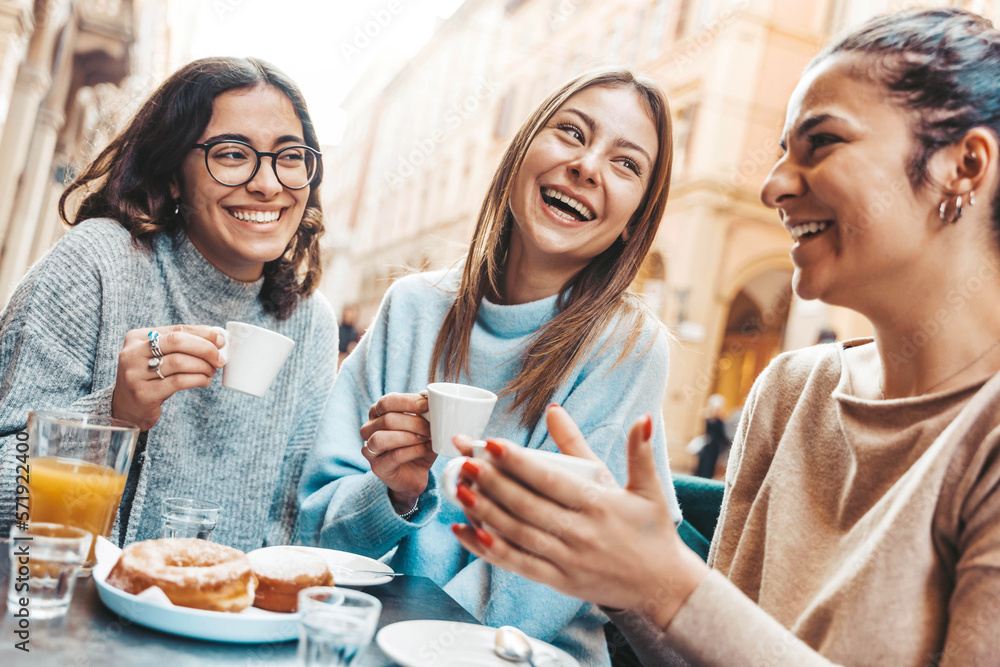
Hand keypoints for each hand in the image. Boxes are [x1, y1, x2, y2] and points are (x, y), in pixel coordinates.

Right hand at [112, 325, 225, 430]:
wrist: (127, 408)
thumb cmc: (151, 377)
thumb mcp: (160, 356)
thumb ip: (183, 344)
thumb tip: (217, 336)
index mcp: (137, 338)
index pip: (177, 330)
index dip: (203, 334)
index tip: (221, 340)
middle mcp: (132, 353)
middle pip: (177, 342)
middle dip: (205, 348)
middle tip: (220, 358)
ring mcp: (135, 374)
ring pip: (179, 362)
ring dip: (203, 366)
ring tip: (211, 371)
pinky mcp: (143, 393)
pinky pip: (178, 382)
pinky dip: (197, 379)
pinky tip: (204, 381)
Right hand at [361, 392, 434, 512]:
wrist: (416, 474)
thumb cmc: (418, 444)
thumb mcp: (423, 425)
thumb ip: (425, 412)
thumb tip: (433, 399)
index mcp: (377, 412)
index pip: (387, 402)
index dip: (408, 402)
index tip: (427, 405)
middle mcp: (369, 429)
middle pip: (387, 420)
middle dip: (414, 422)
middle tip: (431, 427)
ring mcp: (369, 448)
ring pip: (383, 438)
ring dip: (409, 437)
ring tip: (427, 438)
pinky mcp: (377, 467)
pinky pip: (394, 455)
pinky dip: (413, 450)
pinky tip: (426, 448)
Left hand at [452, 405, 708, 627]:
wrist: (664, 587)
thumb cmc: (652, 531)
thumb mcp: (646, 487)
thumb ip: (637, 450)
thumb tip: (638, 415)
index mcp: (600, 504)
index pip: (551, 479)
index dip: (519, 462)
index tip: (491, 443)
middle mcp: (581, 533)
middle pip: (527, 505)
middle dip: (492, 483)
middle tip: (464, 462)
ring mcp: (567, 560)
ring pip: (517, 534)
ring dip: (484, 512)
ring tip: (459, 490)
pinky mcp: (558, 581)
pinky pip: (517, 564)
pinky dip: (488, 549)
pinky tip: (464, 531)